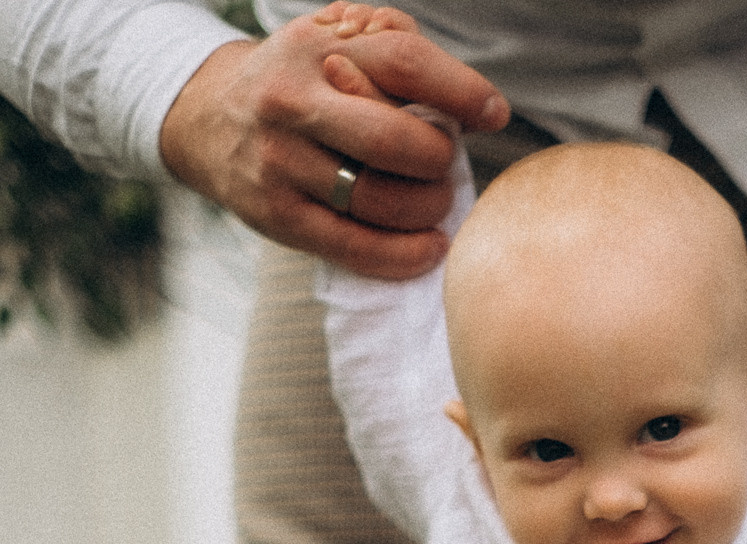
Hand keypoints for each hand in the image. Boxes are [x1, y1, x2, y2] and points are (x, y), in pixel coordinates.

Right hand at [158, 2, 507, 279]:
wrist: (209, 119)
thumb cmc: (299, 81)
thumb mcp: (332, 41)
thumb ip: (393, 50)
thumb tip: (472, 102)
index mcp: (315, 49)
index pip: (402, 63)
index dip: (459, 90)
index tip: (493, 112)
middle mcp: (292, 103)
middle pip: (393, 140)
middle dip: (438, 159)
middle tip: (445, 164)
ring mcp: (282, 164)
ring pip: (379, 199)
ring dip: (427, 208)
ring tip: (436, 203)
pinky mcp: (280, 217)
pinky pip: (355, 247)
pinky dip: (404, 255)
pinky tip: (430, 248)